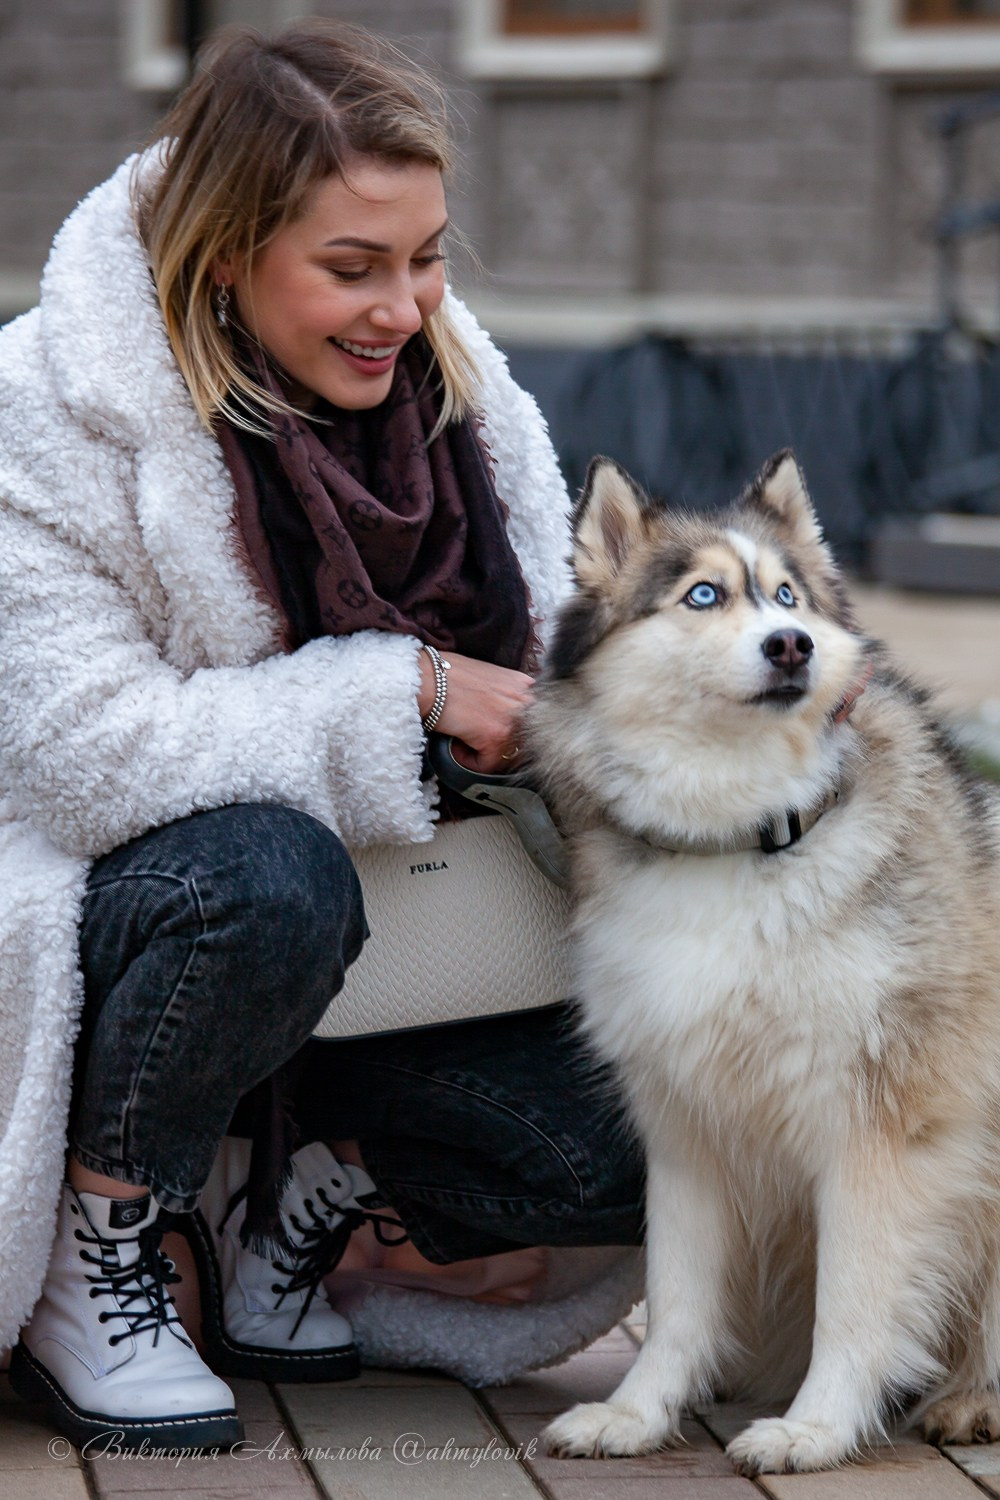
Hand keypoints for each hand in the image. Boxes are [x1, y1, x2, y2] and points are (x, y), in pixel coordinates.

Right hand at [418, 648, 532, 773]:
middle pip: (522, 742)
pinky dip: (468, 761)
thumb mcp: (490, 677)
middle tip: (476, 740)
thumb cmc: (448, 674)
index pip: (530, 723)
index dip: (508, 732)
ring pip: (506, 756)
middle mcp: (525, 702)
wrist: (428, 678)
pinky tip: (456, 745)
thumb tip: (503, 715)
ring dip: (484, 754)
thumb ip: (506, 695)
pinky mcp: (496, 737)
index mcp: (525, 686)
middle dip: (499, 745)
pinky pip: (487, 765)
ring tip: (463, 741)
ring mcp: (513, 720)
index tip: (491, 732)